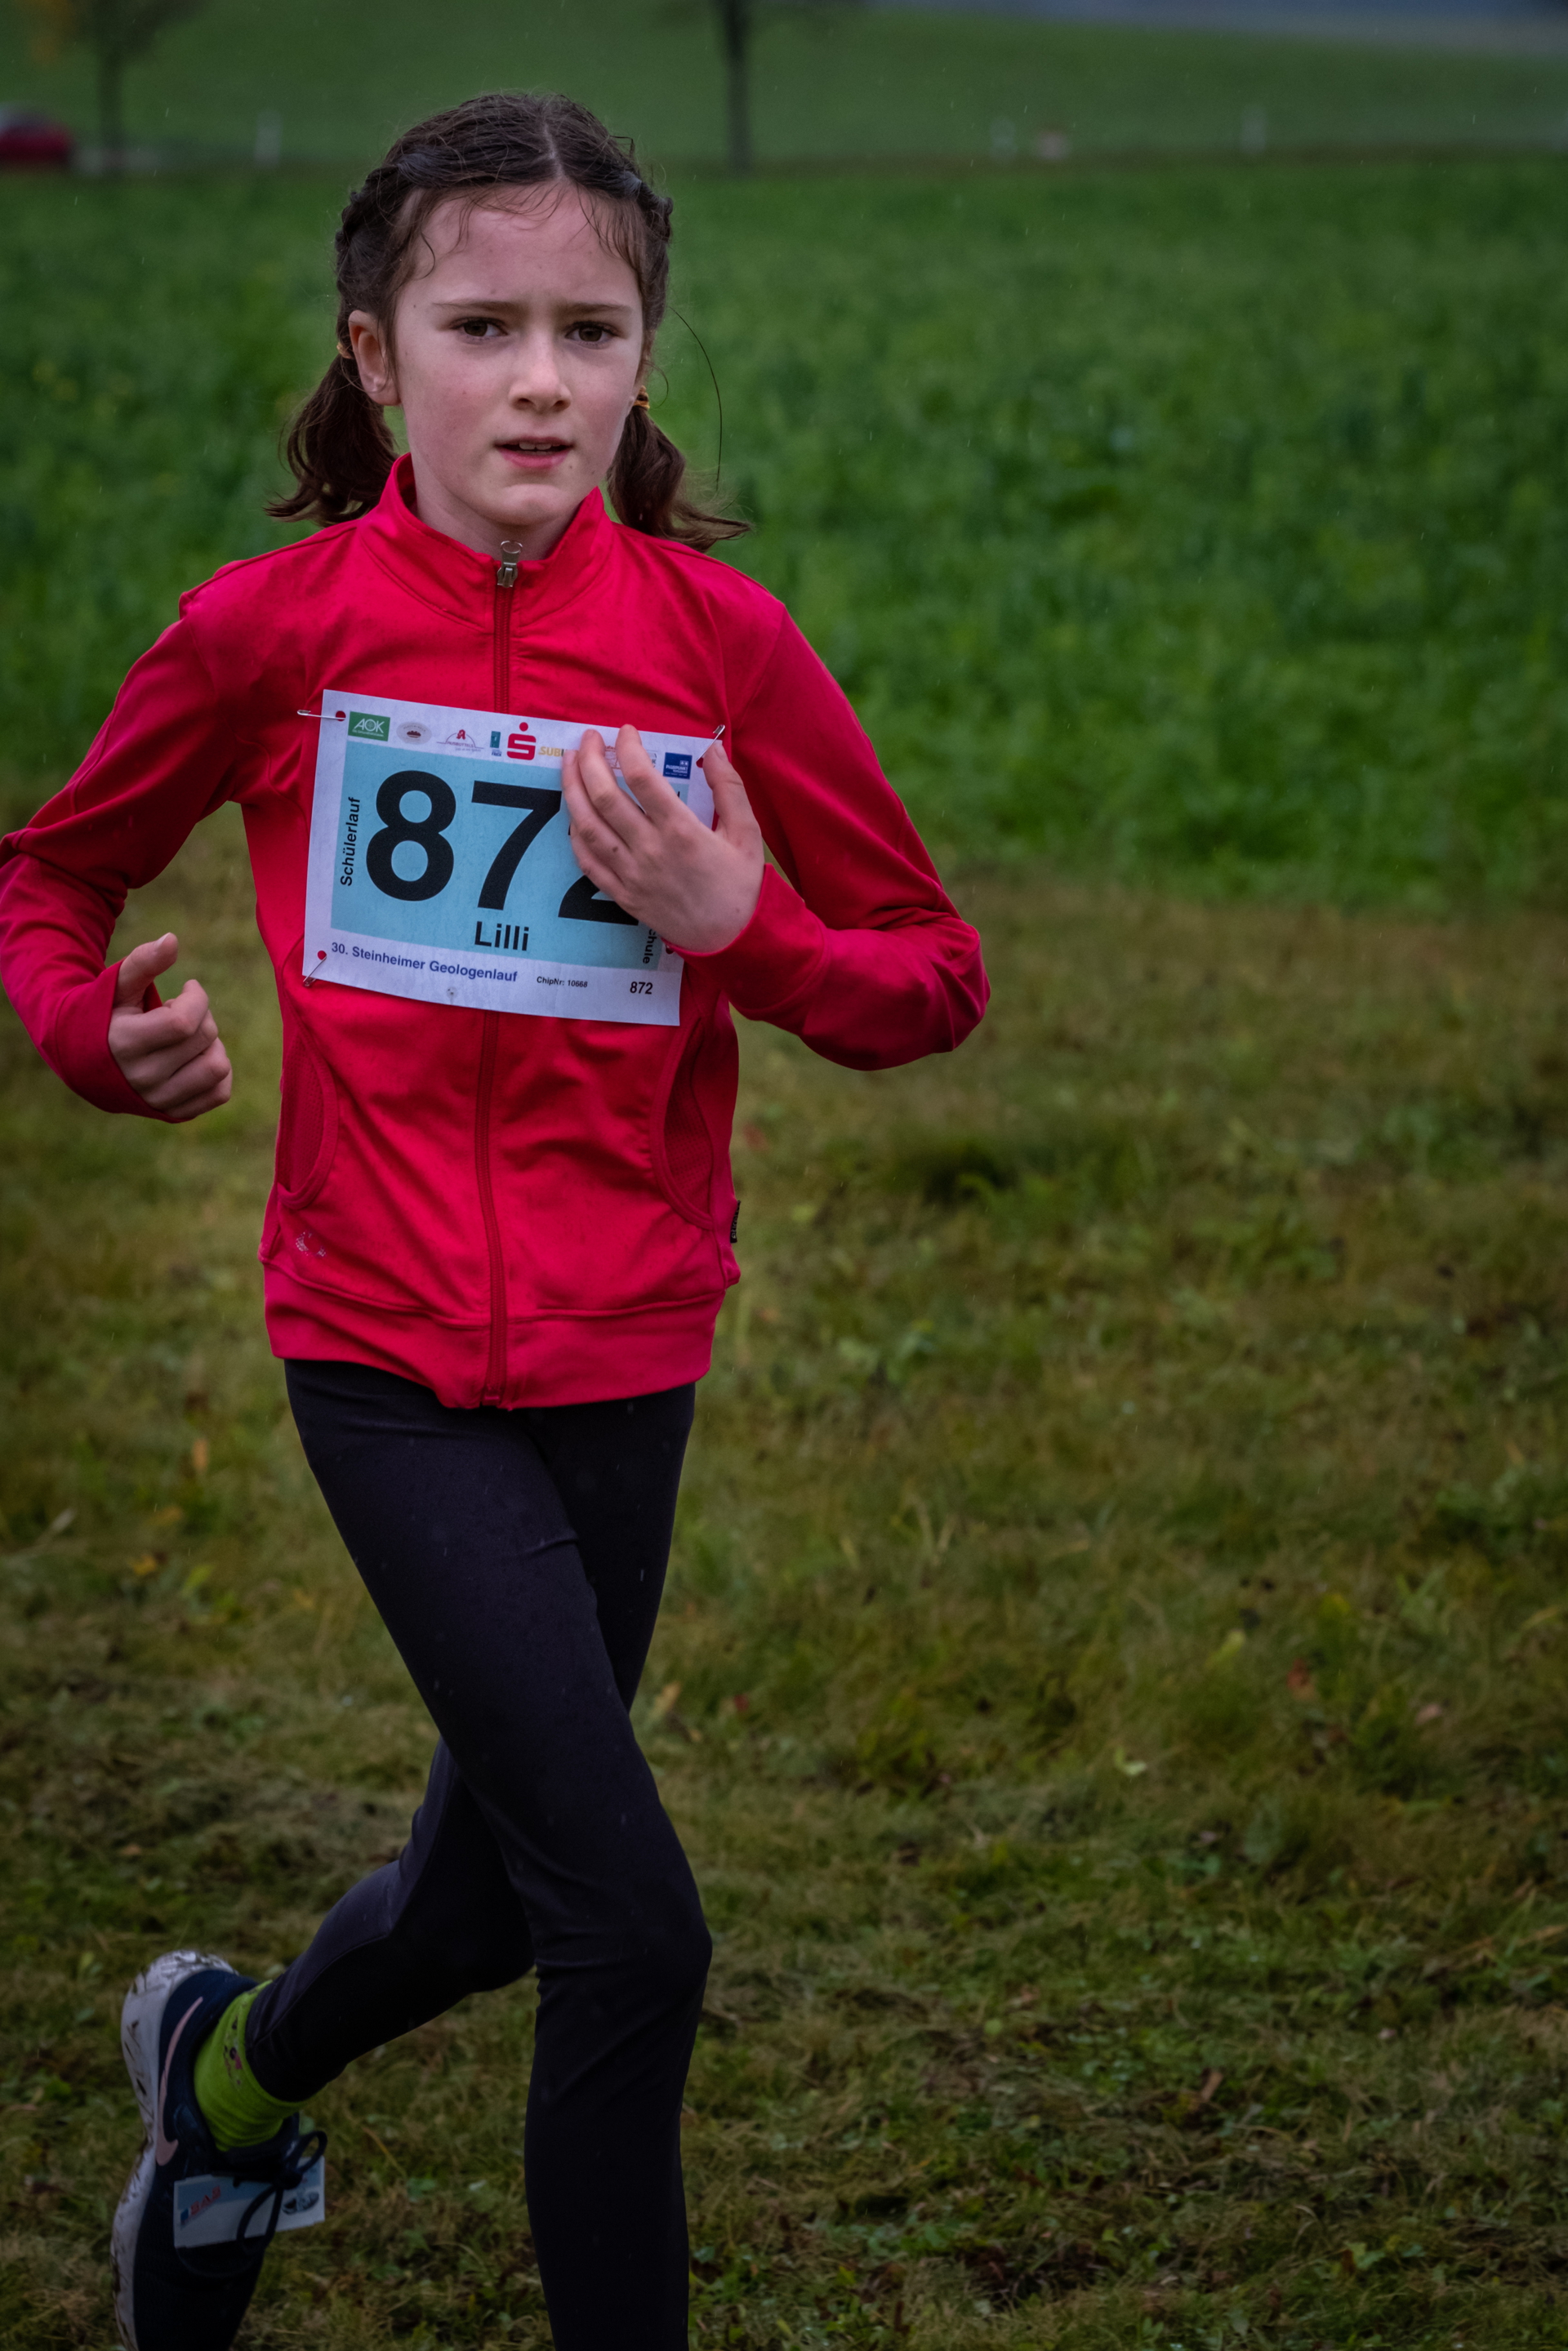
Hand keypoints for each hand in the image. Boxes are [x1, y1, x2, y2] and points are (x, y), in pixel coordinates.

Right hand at [108, 933, 232, 1120]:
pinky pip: (219, 1093)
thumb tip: (173, 940)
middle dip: (202, 1015)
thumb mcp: (116, 985)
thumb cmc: (104, 1014)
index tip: (188, 988)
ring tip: (190, 1035)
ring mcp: (159, 1099)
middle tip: (182, 1011)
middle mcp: (142, 1078)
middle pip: (203, 1039)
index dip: (197, 998)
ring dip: (212, 1043)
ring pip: (217, 1066)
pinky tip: (198, 1055)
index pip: (184, 1022)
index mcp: (126, 1044)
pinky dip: (218, 1070)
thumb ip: (142, 961)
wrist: (84, 1061)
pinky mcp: (174, 1113)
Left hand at [560, 727, 762, 954]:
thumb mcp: (747, 833)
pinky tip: (573, 814)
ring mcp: (631, 874)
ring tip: (568, 764)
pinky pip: (586, 862)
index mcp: (681, 831)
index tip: (626, 731)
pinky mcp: (621, 894)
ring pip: (587, 827)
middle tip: (588, 739)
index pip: (642, 778)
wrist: (729, 939)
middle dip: (589, 760)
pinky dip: (574, 835)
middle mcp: (650, 850)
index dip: (628, 748)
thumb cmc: (740, 884)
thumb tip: (712, 749)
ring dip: (571, 790)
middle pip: (605, 797)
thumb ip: (729, 788)